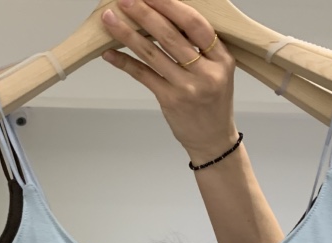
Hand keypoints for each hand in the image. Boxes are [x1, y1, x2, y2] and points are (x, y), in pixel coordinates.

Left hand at [101, 0, 237, 164]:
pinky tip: (109, 53)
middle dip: (145, 13)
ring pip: (153, 53)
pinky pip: (143, 75)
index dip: (171, 6)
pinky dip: (124, 62)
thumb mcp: (218, 71)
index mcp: (222, 59)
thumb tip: (164, 17)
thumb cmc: (212, 102)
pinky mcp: (170, 101)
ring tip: (109, 19)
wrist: (213, 140)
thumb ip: (199, 47)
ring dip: (127, 34)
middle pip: (171, 35)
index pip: (195, 24)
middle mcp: (206, 73)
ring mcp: (187, 88)